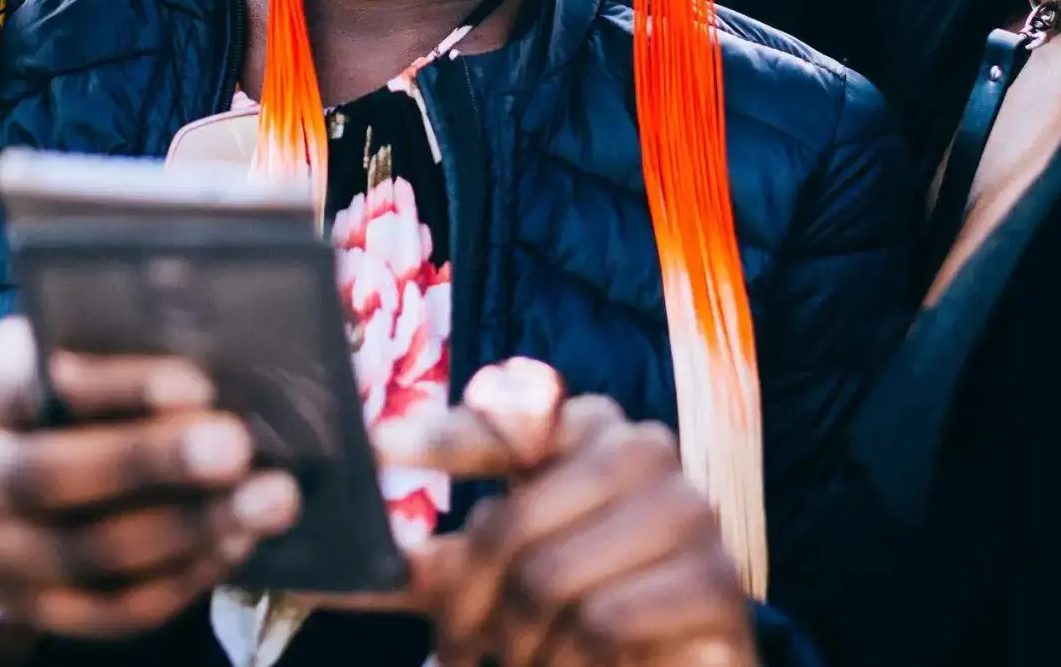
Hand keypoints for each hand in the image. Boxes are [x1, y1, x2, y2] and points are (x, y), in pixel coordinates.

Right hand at [0, 317, 300, 640]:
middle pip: (47, 477)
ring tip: (268, 499)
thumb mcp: (74, 344)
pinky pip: (108, 609)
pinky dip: (179, 579)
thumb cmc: (68, 385)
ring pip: (84, 555)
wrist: (7, 466)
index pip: (30, 384)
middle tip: (237, 447)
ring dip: (187, 528)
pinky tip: (236, 543)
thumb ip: (123, 344)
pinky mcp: (34, 607)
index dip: (113, 387)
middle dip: (149, 463)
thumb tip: (222, 345)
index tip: (196, 383)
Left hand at [383, 365, 756, 666]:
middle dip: (469, 601)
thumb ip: (433, 568)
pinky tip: (570, 665)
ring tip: (514, 663)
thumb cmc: (581, 597)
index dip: (443, 436)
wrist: (686, 656)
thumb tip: (345, 571)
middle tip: (452, 649)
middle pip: (513, 524)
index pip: (505, 419)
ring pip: (554, 580)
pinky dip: (571, 660)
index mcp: (586, 428)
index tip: (378, 448)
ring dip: (520, 644)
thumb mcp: (497, 578)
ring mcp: (687, 511)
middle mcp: (640, 449)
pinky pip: (606, 621)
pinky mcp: (715, 581)